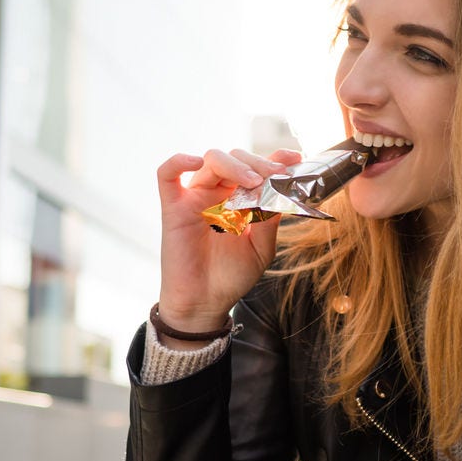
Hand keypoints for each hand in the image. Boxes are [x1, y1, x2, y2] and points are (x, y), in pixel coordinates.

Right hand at [156, 146, 300, 330]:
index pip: (257, 168)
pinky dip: (178, 161)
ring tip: (251, 181)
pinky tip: (195, 162)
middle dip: (257, 163)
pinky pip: (167, 175)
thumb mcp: (261, 248)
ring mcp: (195, 197)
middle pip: (236, 157)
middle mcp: (219, 193)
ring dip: (234, 164)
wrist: (205, 302)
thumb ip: (269, 220)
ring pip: (211, 160)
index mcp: (241, 199)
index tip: (294, 158)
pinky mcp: (173, 207)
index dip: (276, 158)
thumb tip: (279, 191)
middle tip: (273, 176)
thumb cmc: (231, 276)